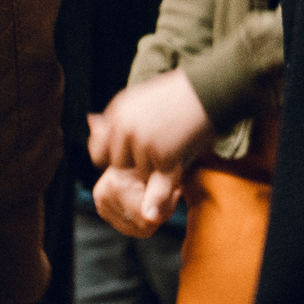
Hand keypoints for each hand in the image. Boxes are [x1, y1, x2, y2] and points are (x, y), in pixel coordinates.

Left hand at [88, 69, 212, 236]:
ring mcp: (143, 142)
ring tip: (175, 153)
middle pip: (118, 166)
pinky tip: (153, 214)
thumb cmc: (179, 95)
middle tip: (158, 157)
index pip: (99, 151)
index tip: (127, 161)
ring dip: (156, 172)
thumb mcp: (140, 99)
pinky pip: (157, 186)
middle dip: (135, 167)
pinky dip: (156, 202)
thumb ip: (118, 117)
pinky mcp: (165, 155)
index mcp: (117, 111)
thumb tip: (91, 122)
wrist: (211, 90)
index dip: (113, 158)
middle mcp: (124, 127)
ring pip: (141, 175)